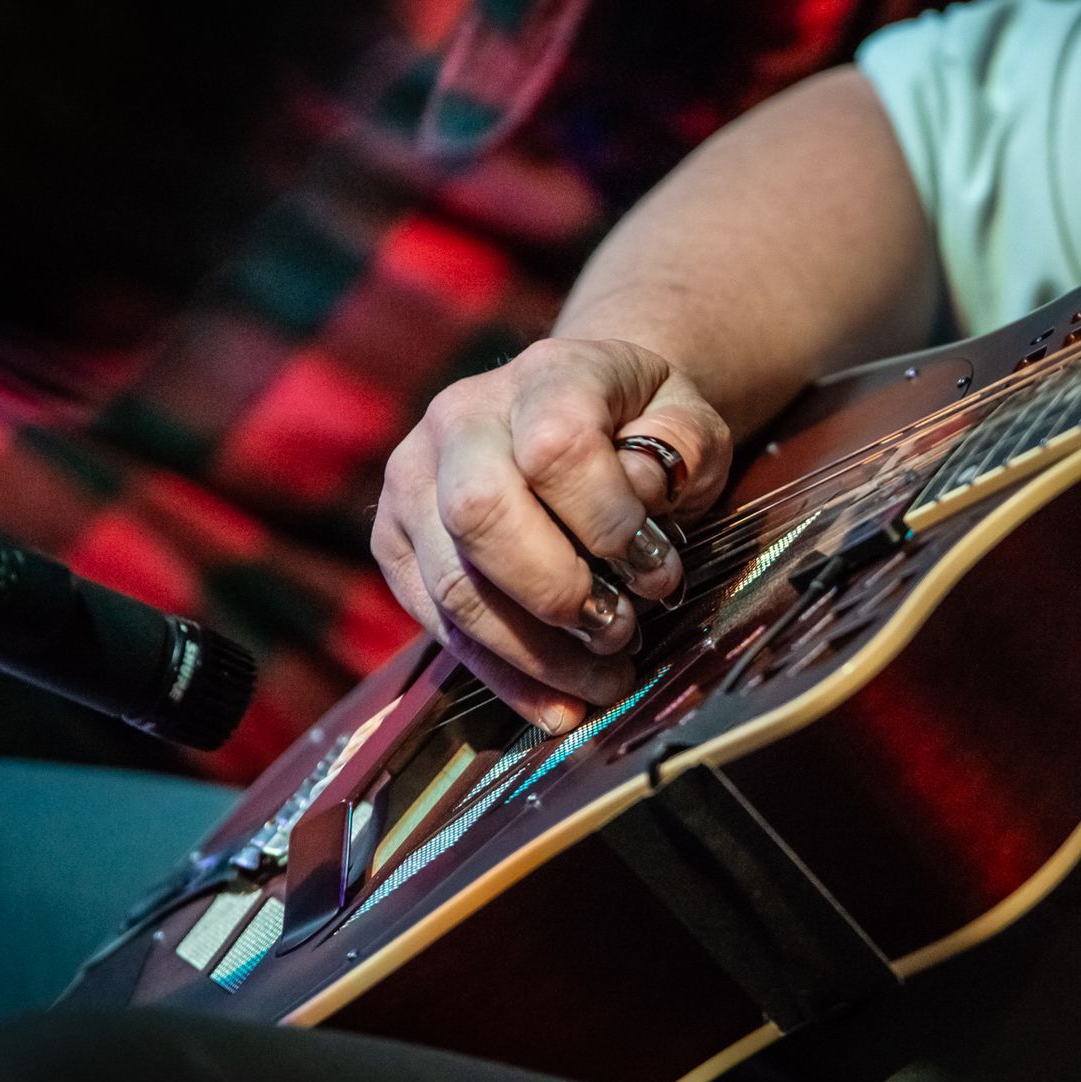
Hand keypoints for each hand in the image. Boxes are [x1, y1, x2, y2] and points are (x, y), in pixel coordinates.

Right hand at [372, 337, 731, 733]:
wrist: (575, 412)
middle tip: (622, 634)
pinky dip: (501, 675)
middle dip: (559, 594)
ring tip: (603, 679)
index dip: (608, 523)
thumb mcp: (686, 417)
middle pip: (482, 516)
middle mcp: (460, 417)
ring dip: (534, 652)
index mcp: (544, 375)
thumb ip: (682, 445)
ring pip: (454, 584)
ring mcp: (414, 478)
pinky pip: (435, 621)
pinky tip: (556, 706)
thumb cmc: (641, 425)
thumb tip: (641, 491)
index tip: (659, 572)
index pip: (556, 448)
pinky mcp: (394, 540)